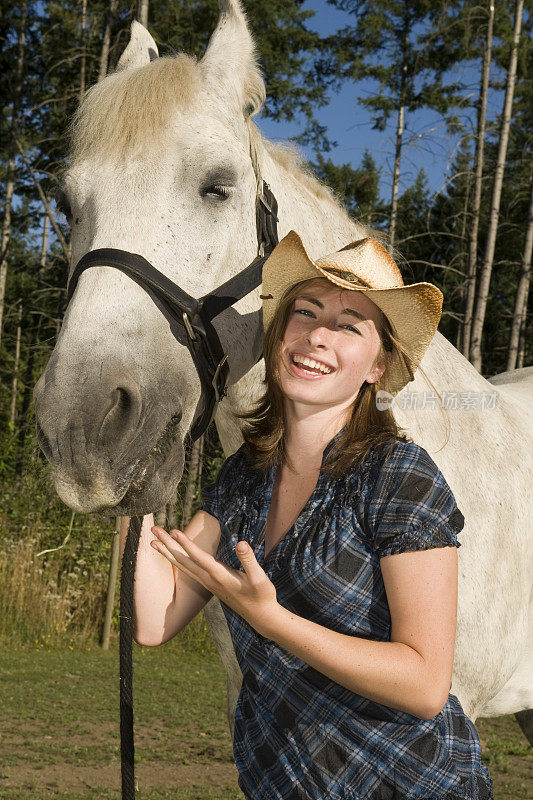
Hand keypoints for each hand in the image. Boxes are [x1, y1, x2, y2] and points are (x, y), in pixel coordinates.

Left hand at [150, 527, 278, 636]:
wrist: (260, 616)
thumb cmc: (262, 595)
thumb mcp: (259, 578)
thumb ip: (249, 560)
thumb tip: (241, 543)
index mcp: (220, 576)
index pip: (199, 557)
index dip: (186, 544)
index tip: (173, 531)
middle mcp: (209, 580)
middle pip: (183, 561)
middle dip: (167, 545)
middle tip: (153, 530)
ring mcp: (207, 583)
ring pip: (182, 566)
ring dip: (167, 553)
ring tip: (153, 542)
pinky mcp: (209, 584)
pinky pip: (187, 571)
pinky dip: (176, 561)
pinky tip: (172, 556)